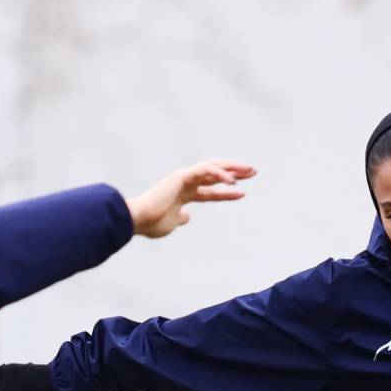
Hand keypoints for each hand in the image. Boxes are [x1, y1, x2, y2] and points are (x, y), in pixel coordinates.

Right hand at [125, 158, 254, 238]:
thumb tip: (188, 217)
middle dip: (234, 171)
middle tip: (253, 172)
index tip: (243, 193)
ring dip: (233, 168)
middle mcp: (185, 182)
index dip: (226, 192)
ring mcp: (183, 177)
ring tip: (250, 171)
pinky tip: (234, 181)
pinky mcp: (181, 176)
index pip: (210, 191)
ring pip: (213, 167)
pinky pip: (205, 171)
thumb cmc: (151, 223)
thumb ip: (181, 219)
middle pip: (215, 174)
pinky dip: (220, 175)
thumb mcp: (171, 223)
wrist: (137, 219)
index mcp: (183, 193)